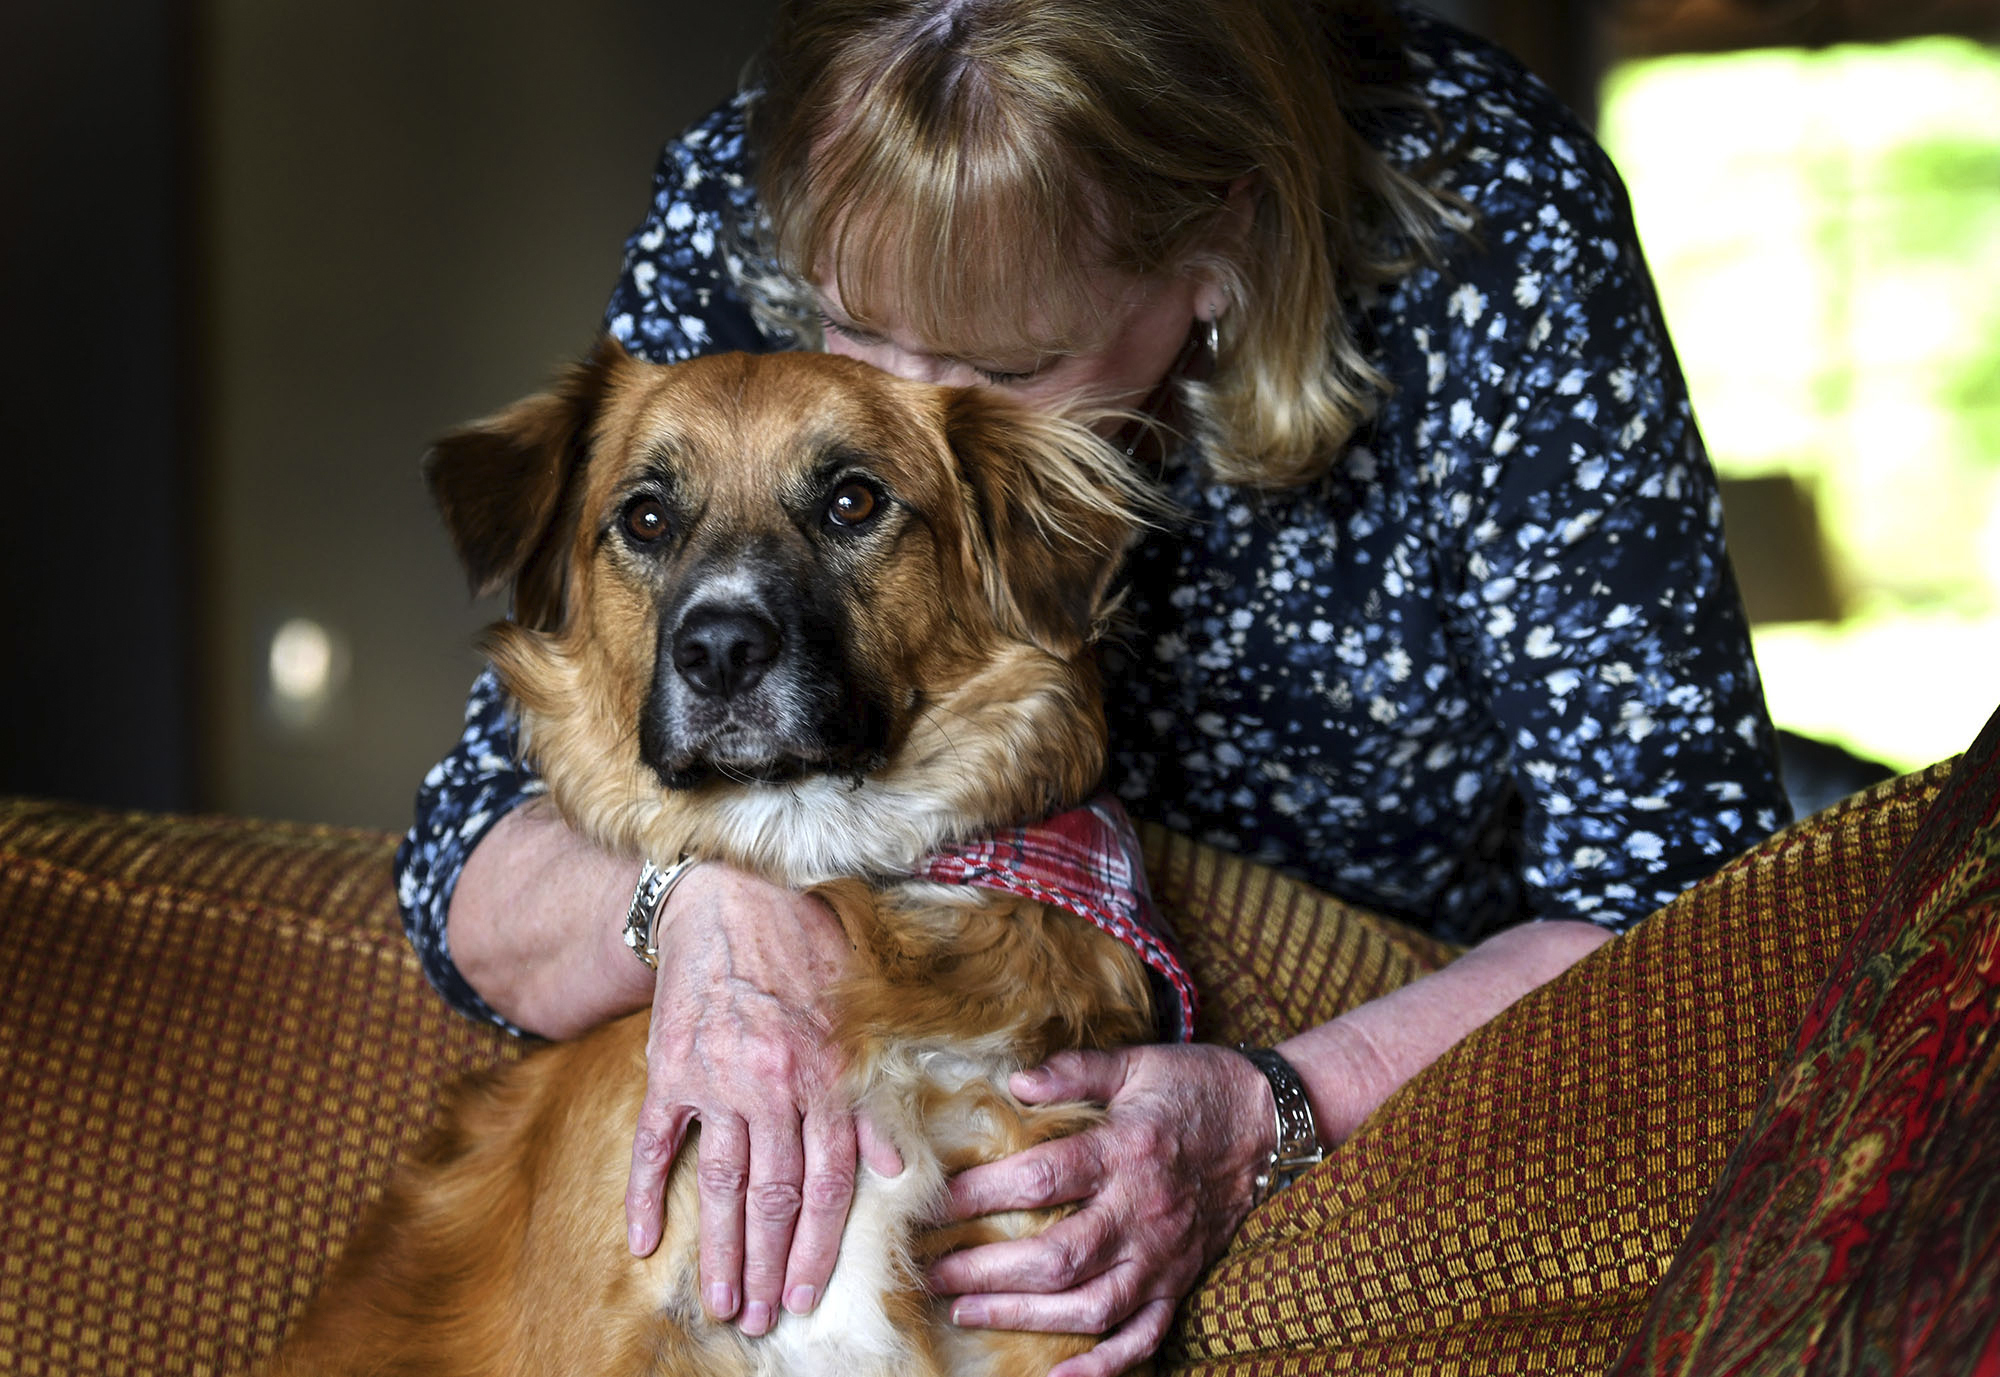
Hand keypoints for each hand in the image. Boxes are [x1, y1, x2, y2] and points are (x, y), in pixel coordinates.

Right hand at [623, 863, 902, 1335]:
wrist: (730, 895)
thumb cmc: (804, 953)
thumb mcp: (857, 1018)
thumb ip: (873, 1098)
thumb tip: (897, 1170)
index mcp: (826, 1079)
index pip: (828, 1186)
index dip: (817, 1249)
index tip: (806, 1297)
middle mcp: (775, 1086)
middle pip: (773, 1197)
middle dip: (767, 1266)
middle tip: (758, 1319)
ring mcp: (718, 1079)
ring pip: (720, 1184)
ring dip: (719, 1250)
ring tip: (719, 1301)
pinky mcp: (670, 1067)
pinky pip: (653, 1144)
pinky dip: (644, 1193)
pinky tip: (642, 1240)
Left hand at [926, 1044, 1276, 1376]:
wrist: (1269, 1122)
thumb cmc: (1194, 1087)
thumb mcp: (1135, 1063)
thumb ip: (1074, 1072)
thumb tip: (1013, 1082)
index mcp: (1125, 1151)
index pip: (1041, 1179)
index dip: (981, 1195)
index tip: (934, 1204)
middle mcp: (1142, 1212)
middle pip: (1055, 1256)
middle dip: (985, 1269)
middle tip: (932, 1269)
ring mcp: (1162, 1256)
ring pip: (1089, 1306)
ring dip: (1022, 1316)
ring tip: (966, 1310)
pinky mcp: (1178, 1282)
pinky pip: (1142, 1338)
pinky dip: (1101, 1366)